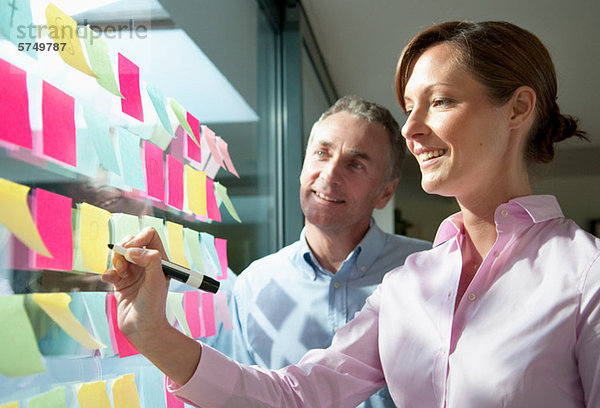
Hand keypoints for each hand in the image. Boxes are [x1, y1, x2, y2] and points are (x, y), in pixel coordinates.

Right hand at [102, 227, 169, 350]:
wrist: (142, 330)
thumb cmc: (153, 307)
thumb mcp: (157, 280)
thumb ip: (150, 260)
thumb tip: (134, 249)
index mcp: (159, 260)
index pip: (149, 236)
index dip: (139, 238)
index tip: (132, 250)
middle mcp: (146, 264)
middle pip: (131, 242)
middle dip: (124, 249)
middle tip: (124, 264)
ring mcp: (132, 273)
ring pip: (119, 255)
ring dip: (116, 262)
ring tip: (121, 275)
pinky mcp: (120, 283)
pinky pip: (110, 270)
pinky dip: (108, 273)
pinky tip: (111, 280)